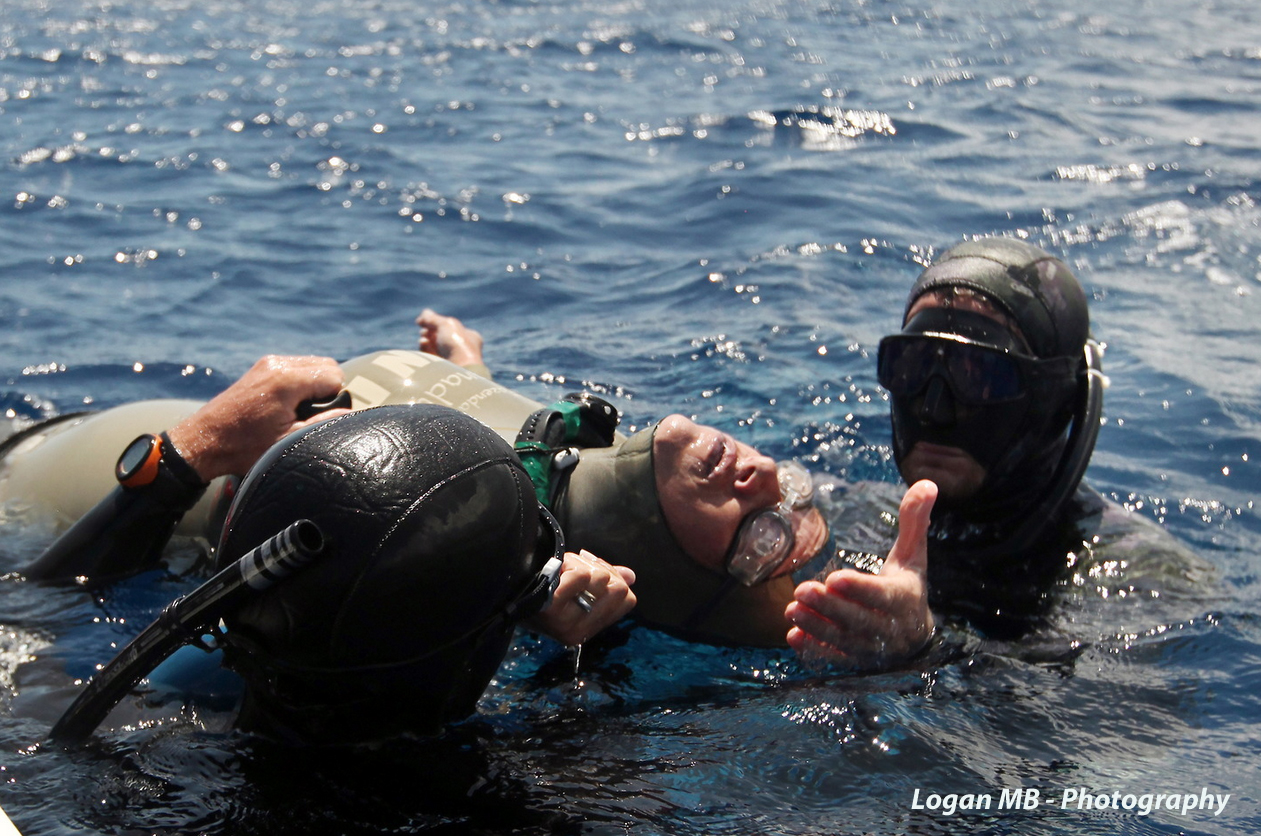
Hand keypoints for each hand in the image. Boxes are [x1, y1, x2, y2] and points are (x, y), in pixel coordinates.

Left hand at [166, 355, 348, 480]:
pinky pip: (296, 366)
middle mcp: (278, 365)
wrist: (204, 441)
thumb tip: (353, 413)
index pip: (335, 376)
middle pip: (327, 365)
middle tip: (312, 415)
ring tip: (299, 411)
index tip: (319, 418)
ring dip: (315, 384)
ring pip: (313, 364)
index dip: (335, 398)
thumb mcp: (290, 440)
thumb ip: (325, 422)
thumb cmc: (244, 448)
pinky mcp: (261, 367)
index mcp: (287, 381)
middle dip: (328, 389)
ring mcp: (268, 363)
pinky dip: (301, 381)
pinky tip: (289, 403)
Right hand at [416, 308, 484, 366]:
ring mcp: (451, 360)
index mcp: (469, 337)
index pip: (450, 327)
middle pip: (440, 336)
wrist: (458, 370)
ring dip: (426, 339)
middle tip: (425, 330)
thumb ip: (433, 318)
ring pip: (434, 347)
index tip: (425, 320)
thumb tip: (424, 314)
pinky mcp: (441, 369)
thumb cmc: (458, 344)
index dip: (436, 322)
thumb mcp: (446, 324)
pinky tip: (423, 344)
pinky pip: (430, 357)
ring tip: (424, 338)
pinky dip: (425, 349)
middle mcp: (462, 349)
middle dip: (429, 331)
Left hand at [528, 549, 635, 645]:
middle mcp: (580, 633)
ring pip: (600, 579)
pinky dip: (570, 564)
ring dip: (581, 564)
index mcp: (588, 630)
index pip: (627, 599)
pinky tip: (556, 569)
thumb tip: (630, 576)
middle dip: (599, 568)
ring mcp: (566, 623)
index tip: (594, 570)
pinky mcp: (554, 609)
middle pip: (618, 588)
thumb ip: (606, 582)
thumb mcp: (576, 588)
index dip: (615, 578)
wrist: (508, 586)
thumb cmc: (543, 587)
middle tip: (576, 568)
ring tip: (562, 569)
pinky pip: (581, 576)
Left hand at [785, 479, 937, 668]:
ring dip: (817, 627)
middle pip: (859, 621)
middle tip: (802, 590)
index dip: (860, 589)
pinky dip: (814, 651)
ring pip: (843, 642)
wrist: (913, 636)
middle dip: (830, 607)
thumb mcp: (913, 554)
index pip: (882, 596)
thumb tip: (928, 483)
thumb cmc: (907, 584)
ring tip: (791, 609)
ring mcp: (872, 650)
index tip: (834, 577)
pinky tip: (793, 636)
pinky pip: (835, 660)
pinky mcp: (855, 662)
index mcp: (905, 599)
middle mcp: (890, 629)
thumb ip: (915, 521)